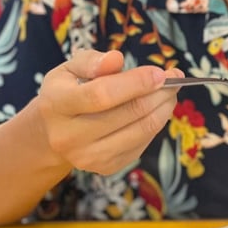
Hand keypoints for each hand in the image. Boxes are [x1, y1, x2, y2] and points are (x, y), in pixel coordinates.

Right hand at [18, 49, 182, 175]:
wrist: (53, 134)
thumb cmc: (66, 92)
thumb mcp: (69, 69)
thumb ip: (92, 61)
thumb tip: (116, 59)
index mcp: (57, 105)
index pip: (102, 94)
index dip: (136, 83)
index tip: (160, 72)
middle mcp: (69, 137)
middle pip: (127, 114)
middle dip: (158, 93)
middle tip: (174, 77)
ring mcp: (88, 157)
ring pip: (140, 131)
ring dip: (163, 108)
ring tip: (170, 92)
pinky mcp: (106, 168)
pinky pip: (142, 144)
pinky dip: (156, 124)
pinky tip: (157, 109)